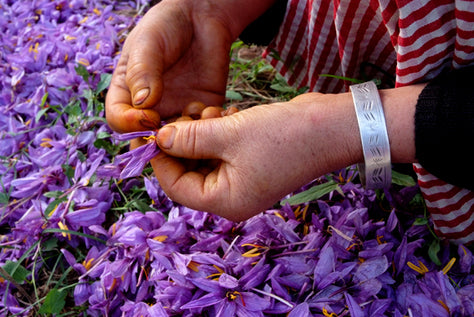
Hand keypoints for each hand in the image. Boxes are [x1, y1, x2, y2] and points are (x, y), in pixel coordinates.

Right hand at [105, 0, 236, 132]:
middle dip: (158, 143)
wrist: (202, 18)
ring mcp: (177, 111)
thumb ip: (143, 72)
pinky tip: (216, 114)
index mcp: (127, 93)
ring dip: (187, 139)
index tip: (148, 116)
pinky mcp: (203, 110)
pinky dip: (210, 128)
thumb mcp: (148, 44)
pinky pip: (205, 130)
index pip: (119, 119)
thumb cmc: (166, 25)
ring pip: (177, 141)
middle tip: (172, 138)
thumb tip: (142, 104)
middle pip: (147, 138)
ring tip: (197, 120)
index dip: (130, 124)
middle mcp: (151, 108)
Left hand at [150, 93, 362, 220]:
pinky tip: (227, 115)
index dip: (160, 159)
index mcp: (225, 202)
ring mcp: (243, 181)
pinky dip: (218, 134)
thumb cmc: (281, 136)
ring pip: (205, 159)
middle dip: (182, 142)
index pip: (176, 187)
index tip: (149, 131)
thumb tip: (159, 139)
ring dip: (201, 134)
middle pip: (189, 173)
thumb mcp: (228, 134)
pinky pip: (222, 152)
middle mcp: (232, 197)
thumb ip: (188, 138)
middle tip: (186, 114)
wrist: (330, 127)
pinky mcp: (251, 164)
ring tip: (212, 111)